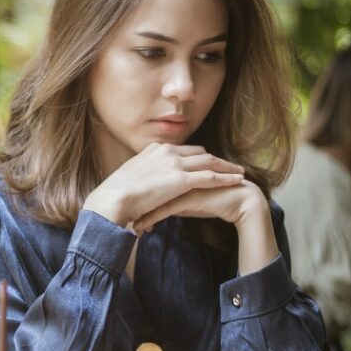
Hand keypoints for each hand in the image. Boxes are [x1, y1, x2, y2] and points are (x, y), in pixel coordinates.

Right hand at [82, 143, 244, 226]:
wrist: (112, 200)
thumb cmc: (114, 196)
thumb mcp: (128, 180)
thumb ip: (141, 181)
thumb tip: (142, 195)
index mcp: (153, 150)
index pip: (182, 150)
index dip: (196, 157)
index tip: (206, 162)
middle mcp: (166, 151)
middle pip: (199, 152)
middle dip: (214, 159)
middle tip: (227, 166)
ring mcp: (175, 164)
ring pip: (209, 162)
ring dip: (225, 166)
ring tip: (238, 172)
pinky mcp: (181, 179)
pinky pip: (210, 177)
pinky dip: (225, 178)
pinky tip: (237, 181)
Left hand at [132, 179, 267, 232]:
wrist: (241, 201)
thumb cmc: (215, 200)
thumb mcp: (190, 200)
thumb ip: (174, 199)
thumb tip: (159, 207)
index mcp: (178, 170)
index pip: (150, 181)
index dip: (136, 194)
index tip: (122, 207)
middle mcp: (178, 174)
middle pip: (148, 188)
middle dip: (133, 203)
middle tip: (119, 216)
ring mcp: (183, 184)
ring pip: (154, 198)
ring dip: (139, 212)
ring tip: (127, 226)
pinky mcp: (189, 197)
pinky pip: (165, 209)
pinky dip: (150, 219)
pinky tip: (140, 229)